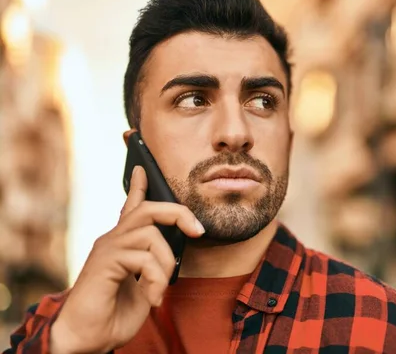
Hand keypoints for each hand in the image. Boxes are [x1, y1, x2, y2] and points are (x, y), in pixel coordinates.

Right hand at [50, 166, 203, 353]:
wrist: (87, 339)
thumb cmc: (114, 313)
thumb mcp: (142, 284)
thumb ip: (154, 263)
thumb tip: (175, 247)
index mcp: (122, 244)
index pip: (131, 207)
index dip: (139, 186)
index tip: (143, 168)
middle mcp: (113, 240)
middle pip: (150, 209)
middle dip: (179, 214)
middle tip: (198, 231)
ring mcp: (107, 249)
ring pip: (151, 235)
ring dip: (165, 266)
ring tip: (159, 290)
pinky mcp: (104, 262)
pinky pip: (144, 259)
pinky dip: (155, 281)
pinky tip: (151, 298)